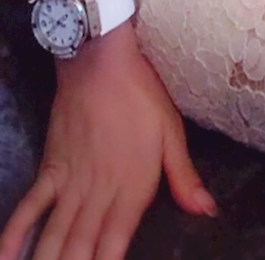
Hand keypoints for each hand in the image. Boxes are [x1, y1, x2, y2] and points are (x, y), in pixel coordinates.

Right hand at [0, 28, 216, 259]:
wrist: (101, 62)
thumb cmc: (141, 95)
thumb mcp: (171, 132)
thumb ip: (184, 177)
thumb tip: (208, 211)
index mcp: (132, 186)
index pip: (115, 244)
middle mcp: (99, 192)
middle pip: (81, 248)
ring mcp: (70, 183)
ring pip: (55, 236)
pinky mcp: (50, 169)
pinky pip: (29, 208)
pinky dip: (15, 235)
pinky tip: (6, 258)